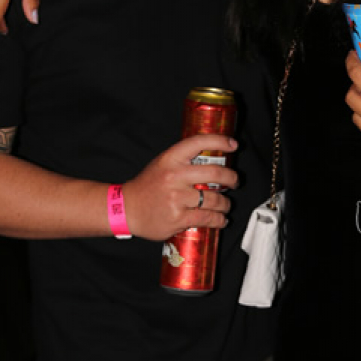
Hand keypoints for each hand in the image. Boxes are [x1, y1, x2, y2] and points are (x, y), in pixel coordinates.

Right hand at [122, 135, 238, 240]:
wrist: (126, 209)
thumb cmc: (147, 186)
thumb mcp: (162, 164)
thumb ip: (184, 160)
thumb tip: (212, 158)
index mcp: (170, 158)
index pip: (198, 142)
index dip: (219, 141)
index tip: (233, 144)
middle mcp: (174, 176)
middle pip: (215, 173)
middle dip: (232, 178)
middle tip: (234, 181)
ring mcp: (176, 198)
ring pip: (214, 199)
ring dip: (226, 203)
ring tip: (225, 205)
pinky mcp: (178, 217)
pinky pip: (207, 217)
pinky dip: (219, 219)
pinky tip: (221, 219)